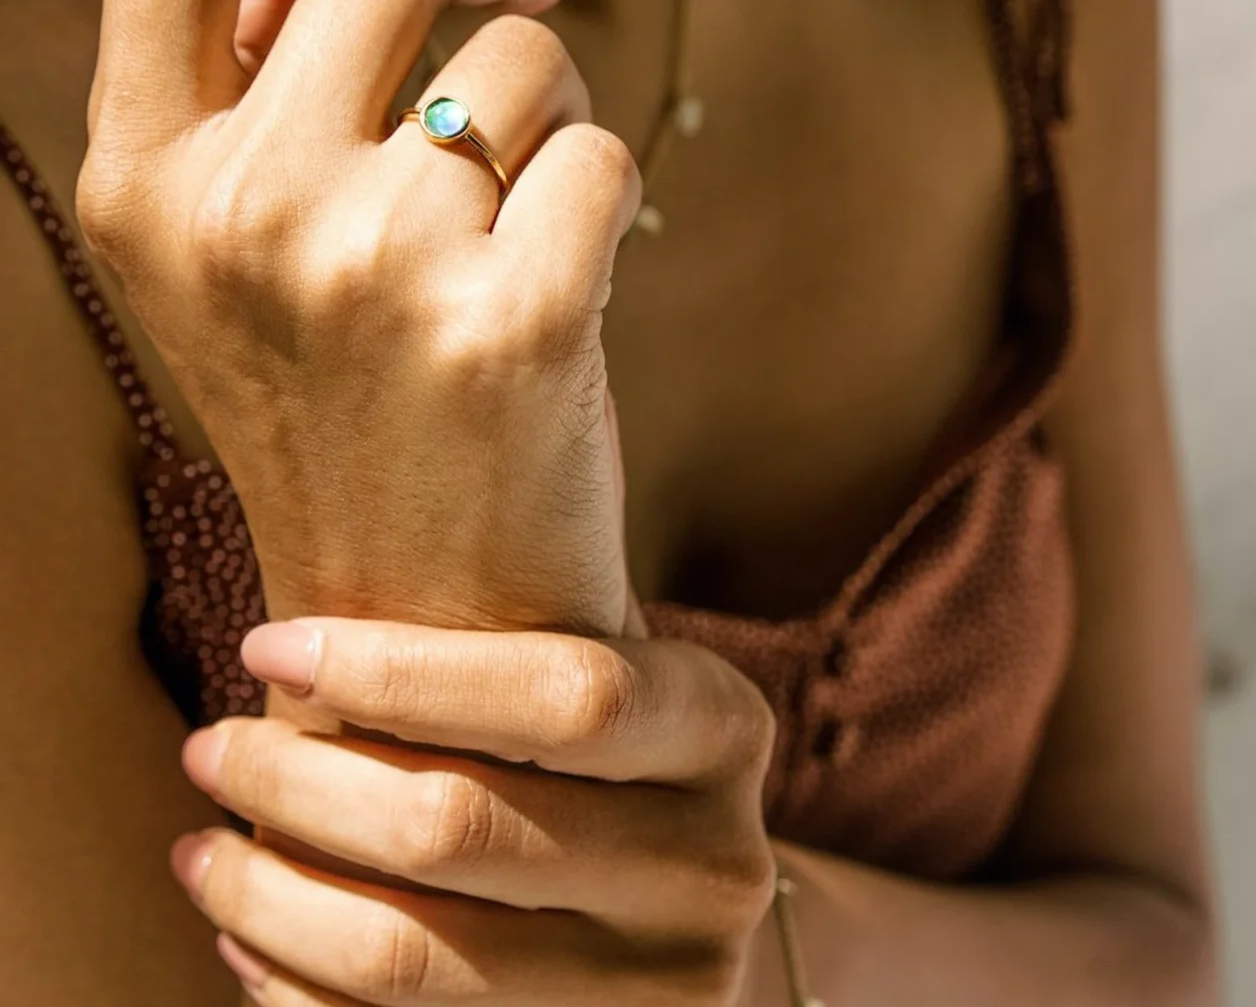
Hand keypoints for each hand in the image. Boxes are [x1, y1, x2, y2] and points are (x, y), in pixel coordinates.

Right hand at [77, 0, 640, 635]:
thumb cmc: (351, 420)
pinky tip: (574, 282)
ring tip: (523, 214)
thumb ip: (274, 65)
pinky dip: (608, 196)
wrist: (422, 619)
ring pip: (519, 55)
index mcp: (144, 182)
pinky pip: (599, 152)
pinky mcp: (512, 320)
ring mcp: (373, 265)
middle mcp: (240, 211)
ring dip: (550, 104)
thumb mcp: (265, 250)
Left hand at [171, 618, 777, 1004]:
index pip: (567, 694)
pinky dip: (297, 987)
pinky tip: (253, 933)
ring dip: (270, 894)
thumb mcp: (610, 669)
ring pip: (409, 953)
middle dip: (297, 782)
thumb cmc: (608, 748)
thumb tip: (313, 617)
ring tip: (203, 846)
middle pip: (461, 826)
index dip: (401, 669)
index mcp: (721, 727)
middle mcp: (711, 864)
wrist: (688, 902)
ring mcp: (662, 988)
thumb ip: (518, 637)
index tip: (269, 644)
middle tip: (210, 745)